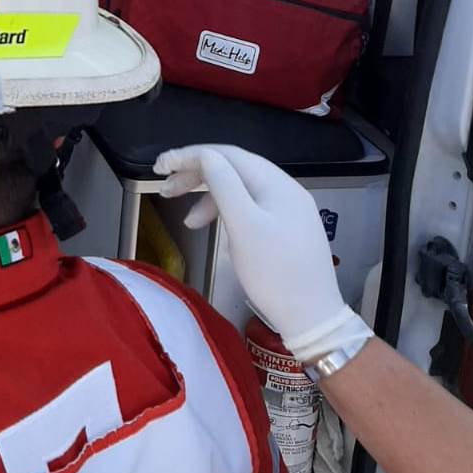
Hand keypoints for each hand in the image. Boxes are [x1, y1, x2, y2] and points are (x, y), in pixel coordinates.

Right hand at [154, 145, 372, 361]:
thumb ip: (223, 186)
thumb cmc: (274, 272)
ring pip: (239, 190)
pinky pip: (248, 208)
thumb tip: (204, 156)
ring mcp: (286, 209)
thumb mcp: (244, 227)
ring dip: (208, 197)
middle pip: (233, 169)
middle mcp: (283, 189)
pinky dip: (224, 213)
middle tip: (164, 189)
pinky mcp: (284, 229)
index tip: (159, 166)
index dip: (191, 156)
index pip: (227, 155)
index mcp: (276, 184)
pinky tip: (212, 231)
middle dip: (196, 175)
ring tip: (186, 220)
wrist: (312, 317)